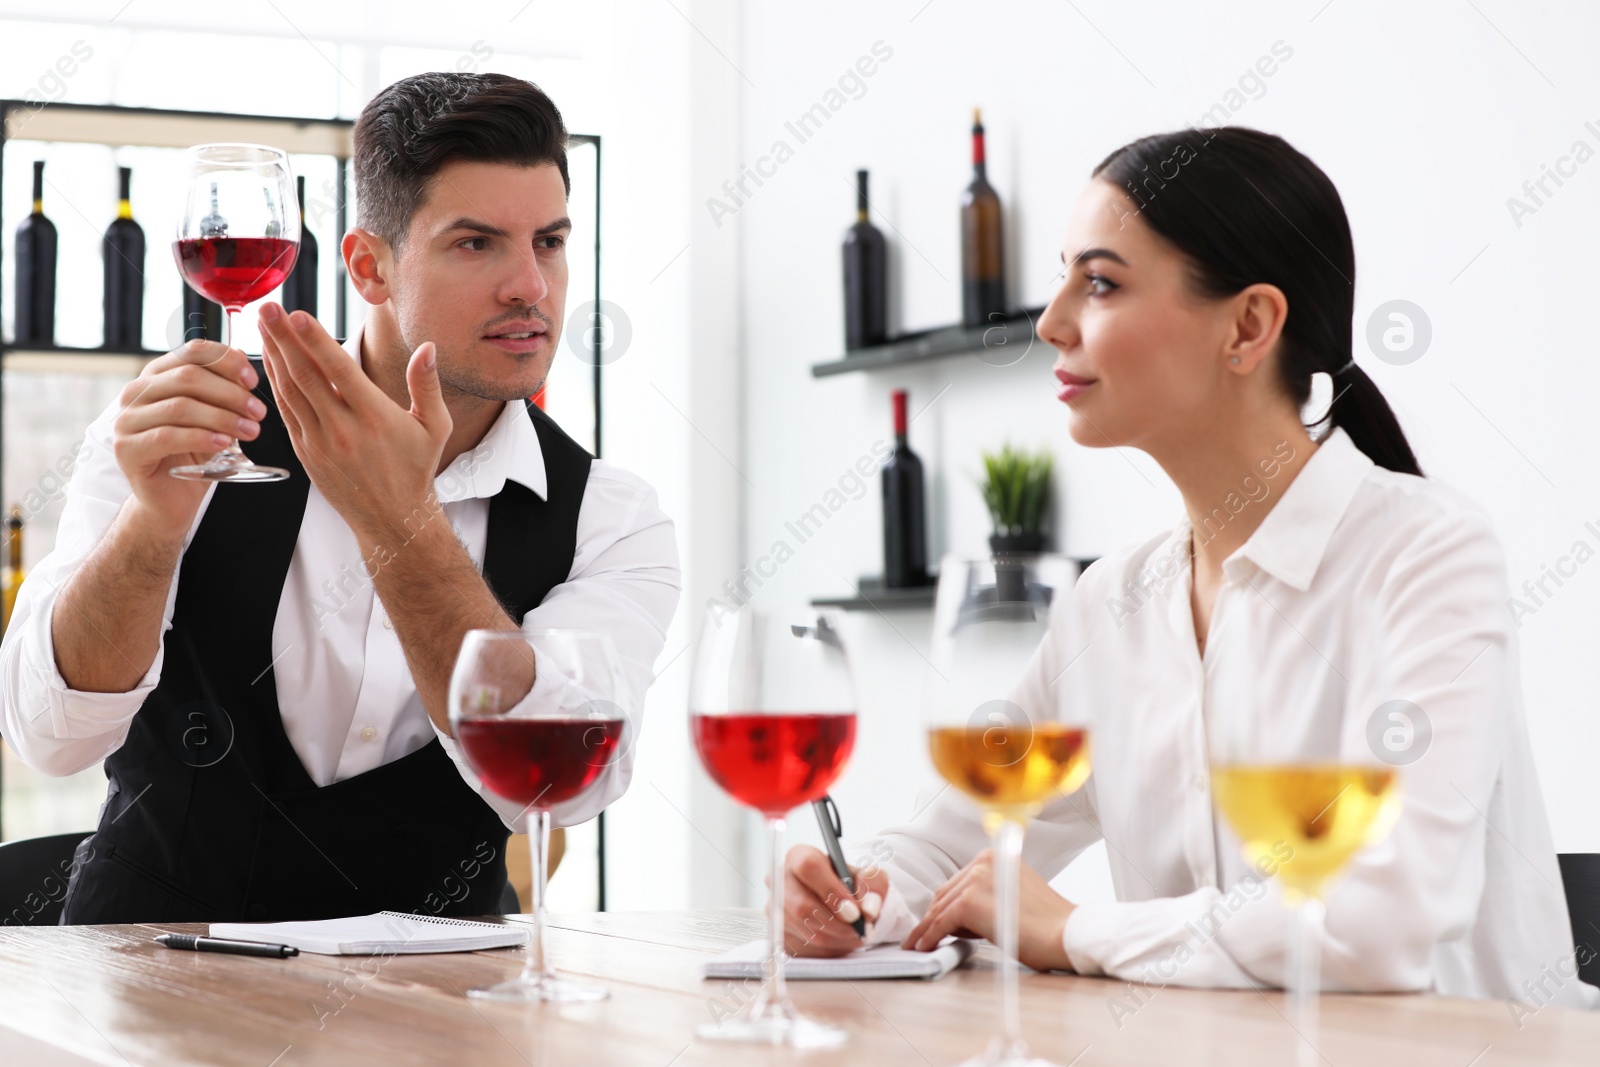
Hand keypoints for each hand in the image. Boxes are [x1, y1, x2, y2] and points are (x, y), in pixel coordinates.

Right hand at [111, 340, 265, 538]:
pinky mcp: (126, 449)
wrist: (172, 498)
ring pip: (180, 407)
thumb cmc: (195, 453)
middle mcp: (137, 392)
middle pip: (188, 378)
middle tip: (259, 412)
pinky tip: (223, 444)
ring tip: (250, 431)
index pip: (192, 352)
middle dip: (230, 394)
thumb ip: (224, 391)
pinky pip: (167, 436)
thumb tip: (246, 366)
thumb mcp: (214, 417)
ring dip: (222, 417)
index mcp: (158, 376)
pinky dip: (200, 437)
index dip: (226, 361)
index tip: (253, 381)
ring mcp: (126, 420)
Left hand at [257, 303, 450, 545]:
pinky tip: (270, 360)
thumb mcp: (434, 427)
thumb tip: (428, 348)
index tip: (296, 314)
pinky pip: (285, 411)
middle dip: (283, 338)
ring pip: (289, 391)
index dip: (315, 340)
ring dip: (273, 355)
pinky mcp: (306, 451)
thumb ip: (427, 385)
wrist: (392, 518)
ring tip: (262, 324)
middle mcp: (343, 429)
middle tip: (268, 307)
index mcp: (375, 418)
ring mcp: (320, 442)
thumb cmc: (416, 468)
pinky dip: (274, 383)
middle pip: (306, 375)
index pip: (339, 371)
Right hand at [777, 845, 890, 956]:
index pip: (808, 867)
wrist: (841, 905)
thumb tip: (869, 908)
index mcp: (799, 856)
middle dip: (836, 922)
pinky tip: (841, 938)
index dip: (831, 891)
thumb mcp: (869, 876)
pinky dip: (830, 946)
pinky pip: (805, 946)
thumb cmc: (851, 885)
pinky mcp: (779, 934)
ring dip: (837, 936)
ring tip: (855, 932)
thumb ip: (873, 884)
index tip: (854, 911)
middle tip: (859, 928)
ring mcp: (775, 908)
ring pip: (806, 929)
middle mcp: (780, 880)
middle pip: (802, 905)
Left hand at [901, 848, 1076, 971]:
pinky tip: (925, 947)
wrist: (1066, 933)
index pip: (959, 882)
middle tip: (922, 935)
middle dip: (933, 917)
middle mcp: (982, 861)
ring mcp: (975, 879)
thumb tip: (957, 916)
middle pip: (946, 893)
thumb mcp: (1011, 896)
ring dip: (927, 928)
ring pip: (940, 908)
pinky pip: (940, 923)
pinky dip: (929, 936)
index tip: (933, 920)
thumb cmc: (1046, 923)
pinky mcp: (969, 902)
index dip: (945, 905)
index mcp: (994, 856)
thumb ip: (986, 896)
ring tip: (918, 944)